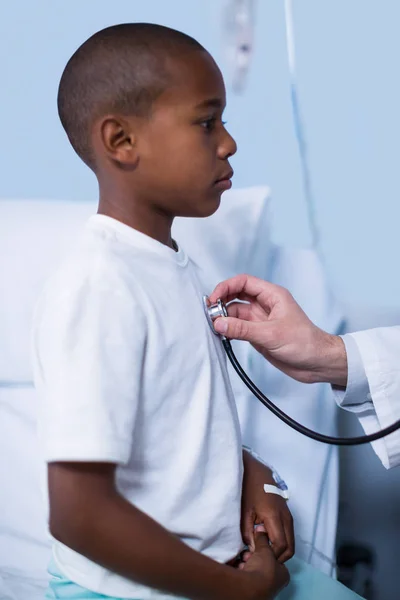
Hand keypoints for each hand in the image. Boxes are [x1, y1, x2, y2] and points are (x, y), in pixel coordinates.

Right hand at [209, 274, 347, 385]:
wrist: (317, 364)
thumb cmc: (305, 343)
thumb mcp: (272, 334)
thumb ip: (243, 329)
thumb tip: (219, 323)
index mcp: (272, 295)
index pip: (244, 282)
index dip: (226, 287)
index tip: (213, 299)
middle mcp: (265, 305)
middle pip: (236, 296)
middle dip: (222, 302)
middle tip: (209, 314)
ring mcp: (260, 320)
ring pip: (235, 313)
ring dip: (223, 318)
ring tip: (213, 327)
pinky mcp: (258, 334)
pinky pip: (238, 327)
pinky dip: (228, 329)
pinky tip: (221, 334)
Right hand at [239, 528, 288, 599]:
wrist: (250, 588)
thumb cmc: (263, 569)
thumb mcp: (265, 548)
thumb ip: (263, 538)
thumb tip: (260, 530)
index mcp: (283, 574)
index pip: (275, 558)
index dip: (266, 550)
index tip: (258, 545)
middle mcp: (275, 583)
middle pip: (263, 563)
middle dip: (254, 556)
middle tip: (249, 553)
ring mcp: (263, 588)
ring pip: (253, 569)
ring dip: (247, 562)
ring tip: (244, 559)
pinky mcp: (251, 590)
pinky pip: (246, 575)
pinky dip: (242, 569)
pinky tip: (239, 566)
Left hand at [242, 450, 293, 562]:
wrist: (256, 472)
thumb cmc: (248, 490)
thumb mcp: (245, 512)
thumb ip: (248, 534)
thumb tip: (253, 552)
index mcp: (275, 516)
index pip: (280, 545)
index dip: (271, 556)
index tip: (258, 557)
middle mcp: (286, 518)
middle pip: (290, 548)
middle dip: (278, 557)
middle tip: (263, 558)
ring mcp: (289, 516)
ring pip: (291, 542)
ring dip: (280, 551)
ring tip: (264, 551)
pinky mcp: (287, 515)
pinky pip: (289, 535)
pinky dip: (281, 543)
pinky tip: (267, 542)